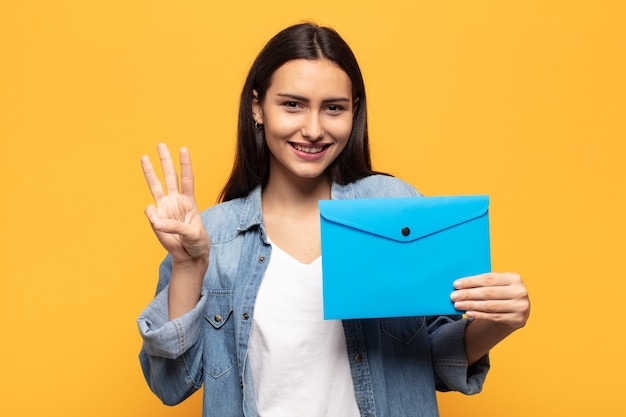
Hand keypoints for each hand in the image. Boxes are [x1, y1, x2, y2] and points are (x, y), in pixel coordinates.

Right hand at [140, 144, 209, 264]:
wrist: (189, 255)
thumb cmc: (197, 242)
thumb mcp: (194, 234)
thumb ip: (176, 226)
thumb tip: (157, 222)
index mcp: (189, 201)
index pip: (187, 179)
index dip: (185, 164)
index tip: (183, 149)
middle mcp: (176, 200)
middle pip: (170, 176)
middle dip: (165, 160)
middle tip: (160, 144)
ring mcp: (164, 208)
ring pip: (155, 186)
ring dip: (149, 172)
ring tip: (144, 157)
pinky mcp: (156, 219)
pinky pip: (150, 212)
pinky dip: (153, 216)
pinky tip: (158, 224)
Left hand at [451, 272, 529, 329]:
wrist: (518, 309)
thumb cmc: (503, 292)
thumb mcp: (499, 284)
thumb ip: (484, 283)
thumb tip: (460, 285)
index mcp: (514, 278)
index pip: (488, 279)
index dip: (471, 281)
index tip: (456, 284)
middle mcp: (519, 292)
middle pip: (488, 293)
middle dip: (468, 294)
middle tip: (453, 296)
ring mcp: (520, 307)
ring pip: (490, 306)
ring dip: (471, 305)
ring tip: (458, 305)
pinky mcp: (517, 319)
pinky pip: (493, 317)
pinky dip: (479, 315)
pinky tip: (468, 313)